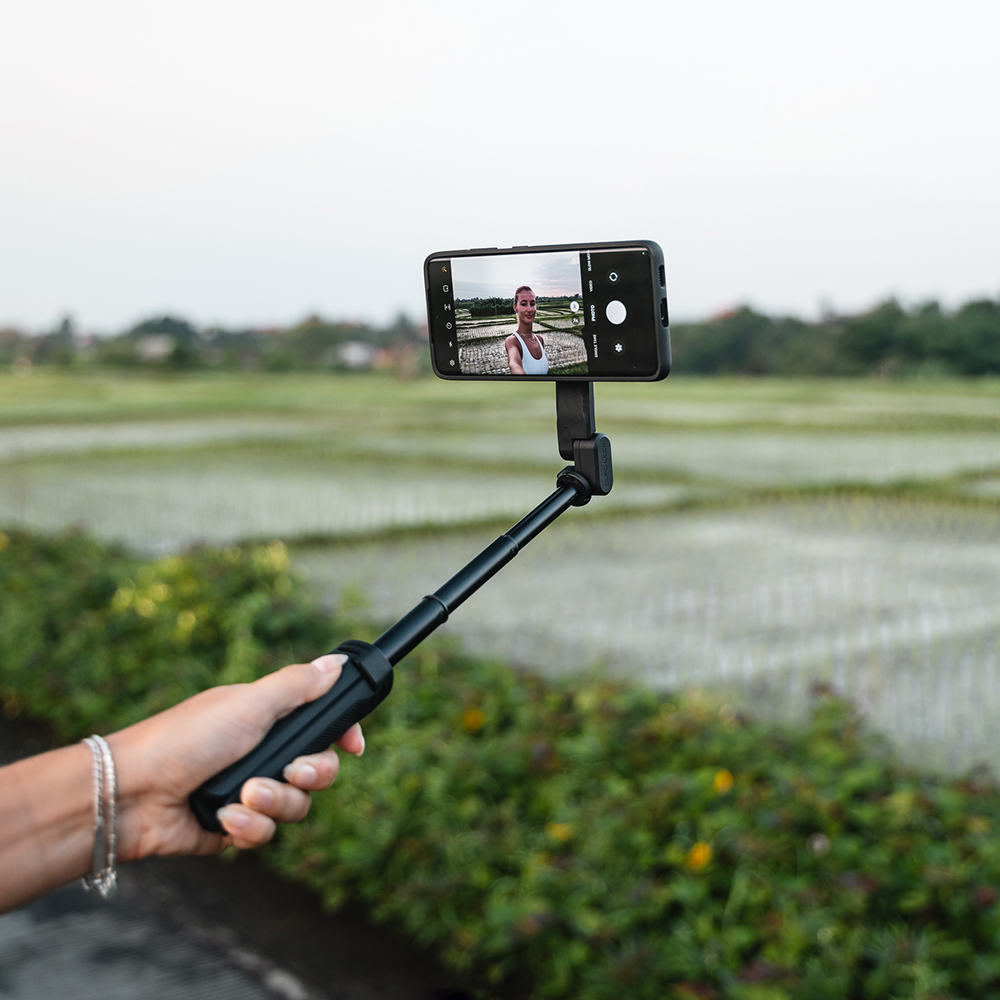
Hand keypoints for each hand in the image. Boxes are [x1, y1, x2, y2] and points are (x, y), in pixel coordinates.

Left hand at [107, 654, 363, 859]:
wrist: (130, 796)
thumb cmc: (184, 739)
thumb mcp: (248, 705)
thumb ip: (297, 686)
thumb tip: (336, 663)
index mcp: (265, 718)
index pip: (320, 725)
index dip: (342, 735)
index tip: (354, 745)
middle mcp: (261, 753)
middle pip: (319, 769)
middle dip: (313, 774)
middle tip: (294, 771)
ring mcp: (248, 791)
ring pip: (296, 806)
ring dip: (275, 803)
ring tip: (245, 797)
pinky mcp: (233, 827)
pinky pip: (266, 834)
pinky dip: (249, 829)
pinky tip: (224, 819)